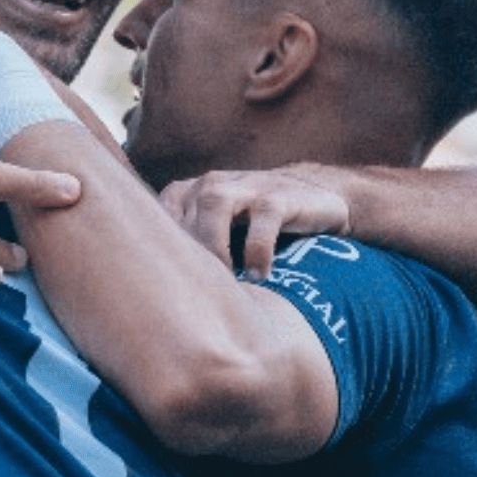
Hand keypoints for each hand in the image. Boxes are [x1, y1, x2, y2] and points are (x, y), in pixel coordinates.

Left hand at [158, 164, 351, 276]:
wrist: (318, 201)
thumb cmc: (257, 228)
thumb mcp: (221, 233)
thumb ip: (192, 248)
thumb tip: (159, 293)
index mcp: (193, 193)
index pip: (160, 212)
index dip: (157, 244)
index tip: (162, 281)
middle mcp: (214, 184)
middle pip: (184, 210)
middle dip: (184, 250)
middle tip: (192, 290)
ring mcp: (247, 185)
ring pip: (214, 203)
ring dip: (213, 243)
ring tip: (223, 280)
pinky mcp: (279, 196)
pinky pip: (263, 219)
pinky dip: (257, 250)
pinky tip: (259, 276)